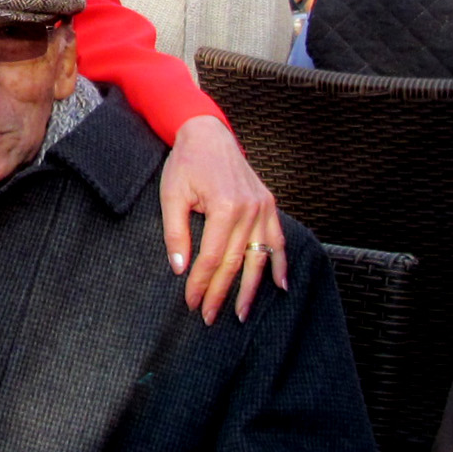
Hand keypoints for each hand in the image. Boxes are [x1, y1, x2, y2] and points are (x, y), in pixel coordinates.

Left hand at [161, 114, 285, 322]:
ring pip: (259, 257)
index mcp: (224, 206)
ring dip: (251, 289)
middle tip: (209, 317)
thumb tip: (180, 268)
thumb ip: (176, 233)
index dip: (200, 284)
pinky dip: (280, 263)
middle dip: (221, 293)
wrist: (208, 134)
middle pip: (235, 262)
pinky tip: (281, 286)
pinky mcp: (269, 205)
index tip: (191, 302)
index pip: (211, 257)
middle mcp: (249, 209)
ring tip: (242, 313)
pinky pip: (278, 240)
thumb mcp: (172, 195)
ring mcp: (263, 207)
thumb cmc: (186, 163)